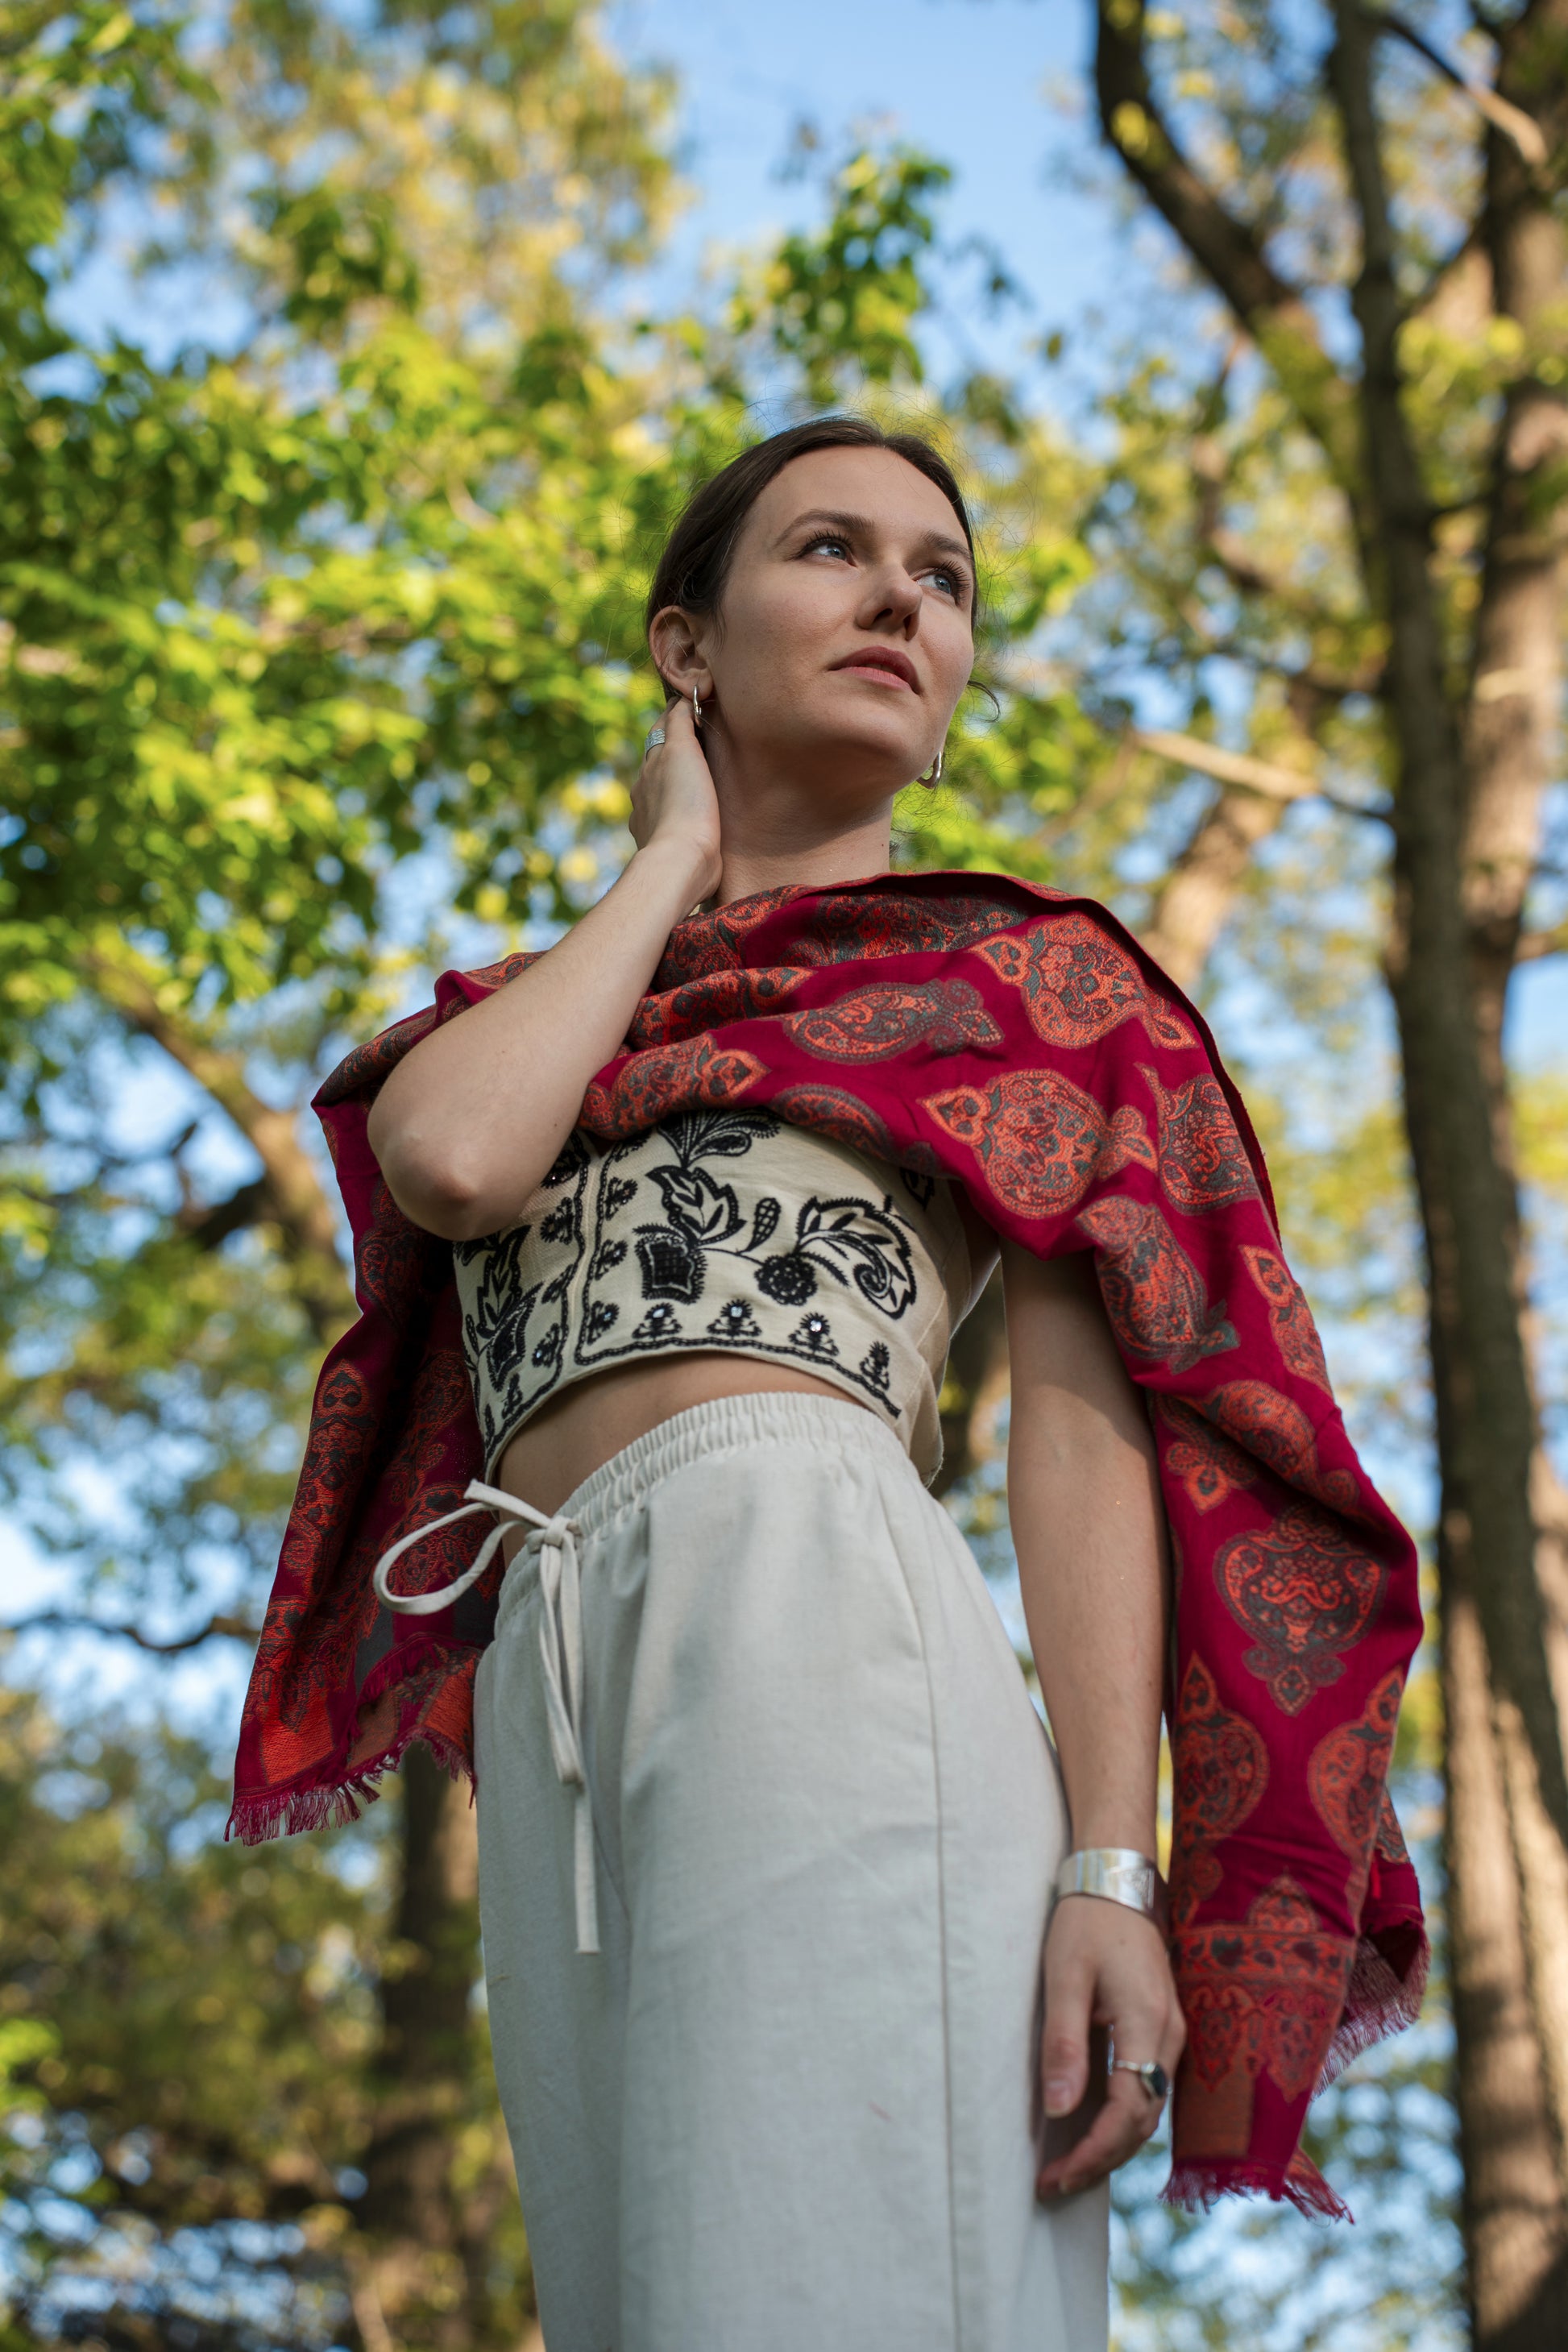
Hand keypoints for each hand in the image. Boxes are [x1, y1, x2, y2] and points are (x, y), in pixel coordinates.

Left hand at [631, 695, 722, 904]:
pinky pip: (669, 819)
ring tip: (694, 779)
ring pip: (661, 791)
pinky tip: (690, 817)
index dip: (674, 716)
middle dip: (672, 748)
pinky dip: (679, 811)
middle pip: (657, 761)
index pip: (660, 731)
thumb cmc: (685, 803)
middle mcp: (644, 791)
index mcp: (651, 766)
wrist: (681, 860)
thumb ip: (679, 724)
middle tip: (694, 739)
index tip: (687, 704)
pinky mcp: (664, 844)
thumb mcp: (682, 752)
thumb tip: (679, 700)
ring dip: (675, 782)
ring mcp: (651, 819)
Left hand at [1035, 1894, 1184, 2200]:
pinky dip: (1122, 2117)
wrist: (1117, 1878)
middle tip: (1053, 2183)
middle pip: (1143, 2121)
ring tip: (1067, 2166)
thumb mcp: (1064, 1976)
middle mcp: (1170, 2036)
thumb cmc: (1086, 1921)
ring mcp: (1171, 2032)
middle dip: (1100, 2159)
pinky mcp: (1162, 2026)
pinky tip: (1090, 2125)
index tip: (1055, 2175)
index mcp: (1148, 2025)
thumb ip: (1063, 2043)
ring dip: (1112, 2143)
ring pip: (1149, 2108)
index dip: (1093, 2152)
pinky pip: (1148, 2087)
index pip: (1128, 2114)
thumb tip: (1059, 2109)